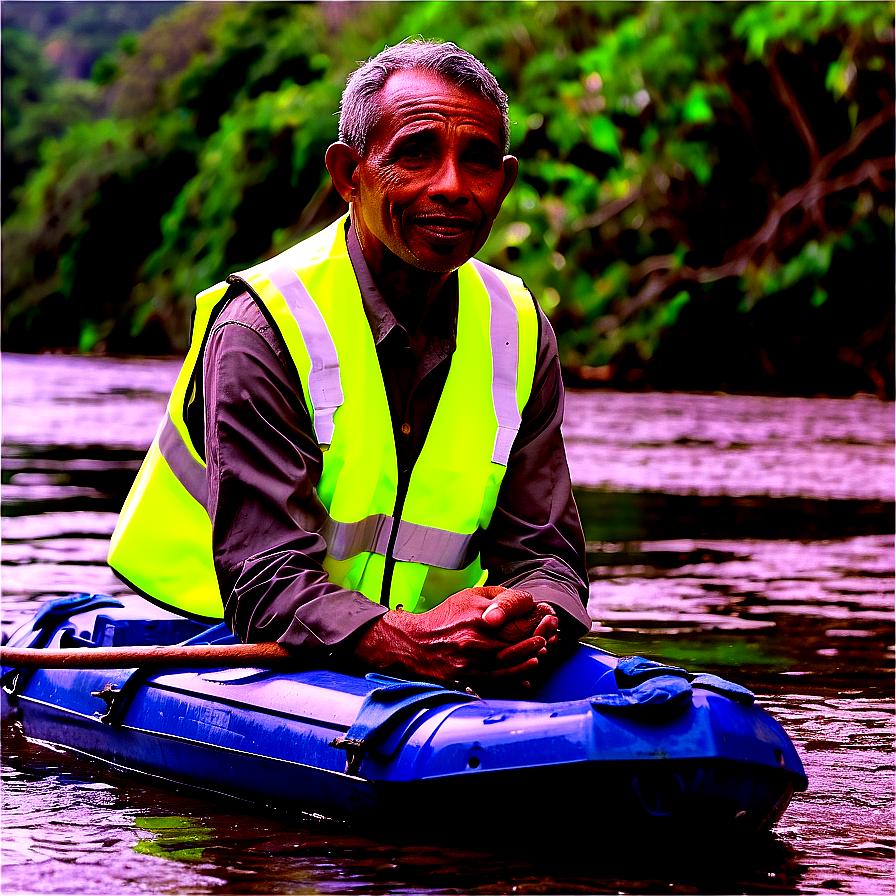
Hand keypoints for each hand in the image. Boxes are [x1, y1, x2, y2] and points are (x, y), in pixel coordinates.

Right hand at [353, 586, 555, 690]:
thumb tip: (526, 602)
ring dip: (533, 654)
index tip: (547, 616)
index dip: (537, 617)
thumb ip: (498, 596)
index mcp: (479, 613)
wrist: (414, 643)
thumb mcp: (469, 595)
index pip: (519, 615)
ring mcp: (473, 658)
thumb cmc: (445, 617)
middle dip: (541, 634)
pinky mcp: (469, 676)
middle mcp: (477, 635)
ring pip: (513, 659)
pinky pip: (500, 679)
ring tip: (543, 649)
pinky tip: (529, 668)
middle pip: (520, 637)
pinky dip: (518, 675)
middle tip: (552, 632)